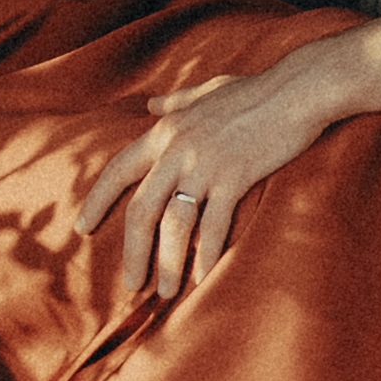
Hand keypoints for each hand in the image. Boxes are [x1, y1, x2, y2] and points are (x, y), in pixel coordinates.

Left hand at [68, 59, 344, 300]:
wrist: (298, 88)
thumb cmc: (255, 90)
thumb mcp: (206, 90)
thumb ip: (175, 102)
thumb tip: (151, 105)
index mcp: (165, 131)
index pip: (118, 170)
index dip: (97, 201)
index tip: (82, 228)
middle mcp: (178, 150)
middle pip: (141, 209)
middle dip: (133, 252)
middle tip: (131, 284)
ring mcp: (206, 164)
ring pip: (174, 224)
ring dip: (168, 263)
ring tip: (166, 292)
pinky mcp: (236, 176)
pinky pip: (214, 224)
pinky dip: (206, 254)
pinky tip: (203, 277)